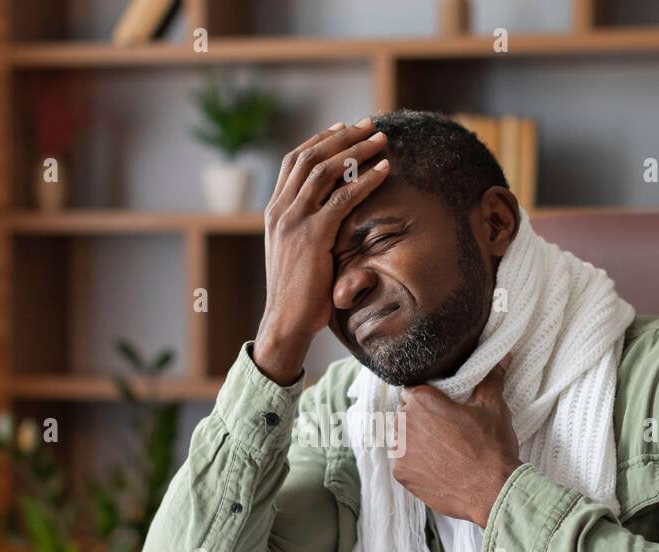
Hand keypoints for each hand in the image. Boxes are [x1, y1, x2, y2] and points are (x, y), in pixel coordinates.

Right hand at [254, 118, 390, 384]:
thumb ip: (306, 228)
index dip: (320, 141)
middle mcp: (281, 210)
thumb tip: (330, 213)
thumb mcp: (295, 252)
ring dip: (356, 151)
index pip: (294, 162)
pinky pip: (342, 199)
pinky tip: (384, 171)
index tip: (343, 129)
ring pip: (325, 171)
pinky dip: (365, 181)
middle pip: (310, 157)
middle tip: (369, 125)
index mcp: (274, 211)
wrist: (285, 320)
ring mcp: (294, 221)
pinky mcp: (312, 236)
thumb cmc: (297, 292)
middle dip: (342, 137)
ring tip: (380, 140)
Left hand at [392, 362, 521, 527]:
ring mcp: (399, 451)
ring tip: (441, 450)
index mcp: (421, 400)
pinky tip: (437, 467)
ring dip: (415, 441)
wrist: (493, 490)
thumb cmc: (492, 446)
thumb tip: (502, 356)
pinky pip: (403, 463)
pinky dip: (416, 465)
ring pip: (401, 439)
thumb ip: (491, 379)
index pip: (412, 390)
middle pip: (404, 415)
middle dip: (420, 420)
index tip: (440, 408)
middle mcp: (403, 423)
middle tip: (445, 430)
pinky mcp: (401, 475)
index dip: (426, 398)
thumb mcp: (493, 407)